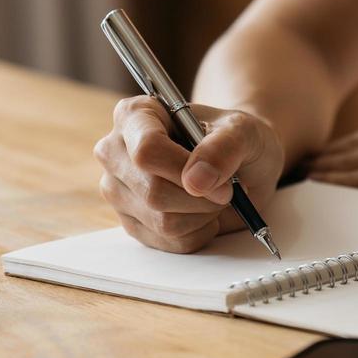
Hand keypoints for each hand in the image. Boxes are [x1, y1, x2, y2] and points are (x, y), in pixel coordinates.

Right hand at [94, 97, 284, 252]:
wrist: (241, 165)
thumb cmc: (234, 139)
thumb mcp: (242, 131)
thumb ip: (223, 147)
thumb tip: (195, 180)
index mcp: (135, 115)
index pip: (147, 150)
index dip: (185, 171)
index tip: (221, 181)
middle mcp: (115, 151)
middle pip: (154, 191)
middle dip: (201, 198)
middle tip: (226, 189)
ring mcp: (118, 190)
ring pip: (162, 221)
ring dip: (202, 215)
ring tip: (213, 196)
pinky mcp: (131, 223)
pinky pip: (168, 242)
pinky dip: (198, 232)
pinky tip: (203, 213)